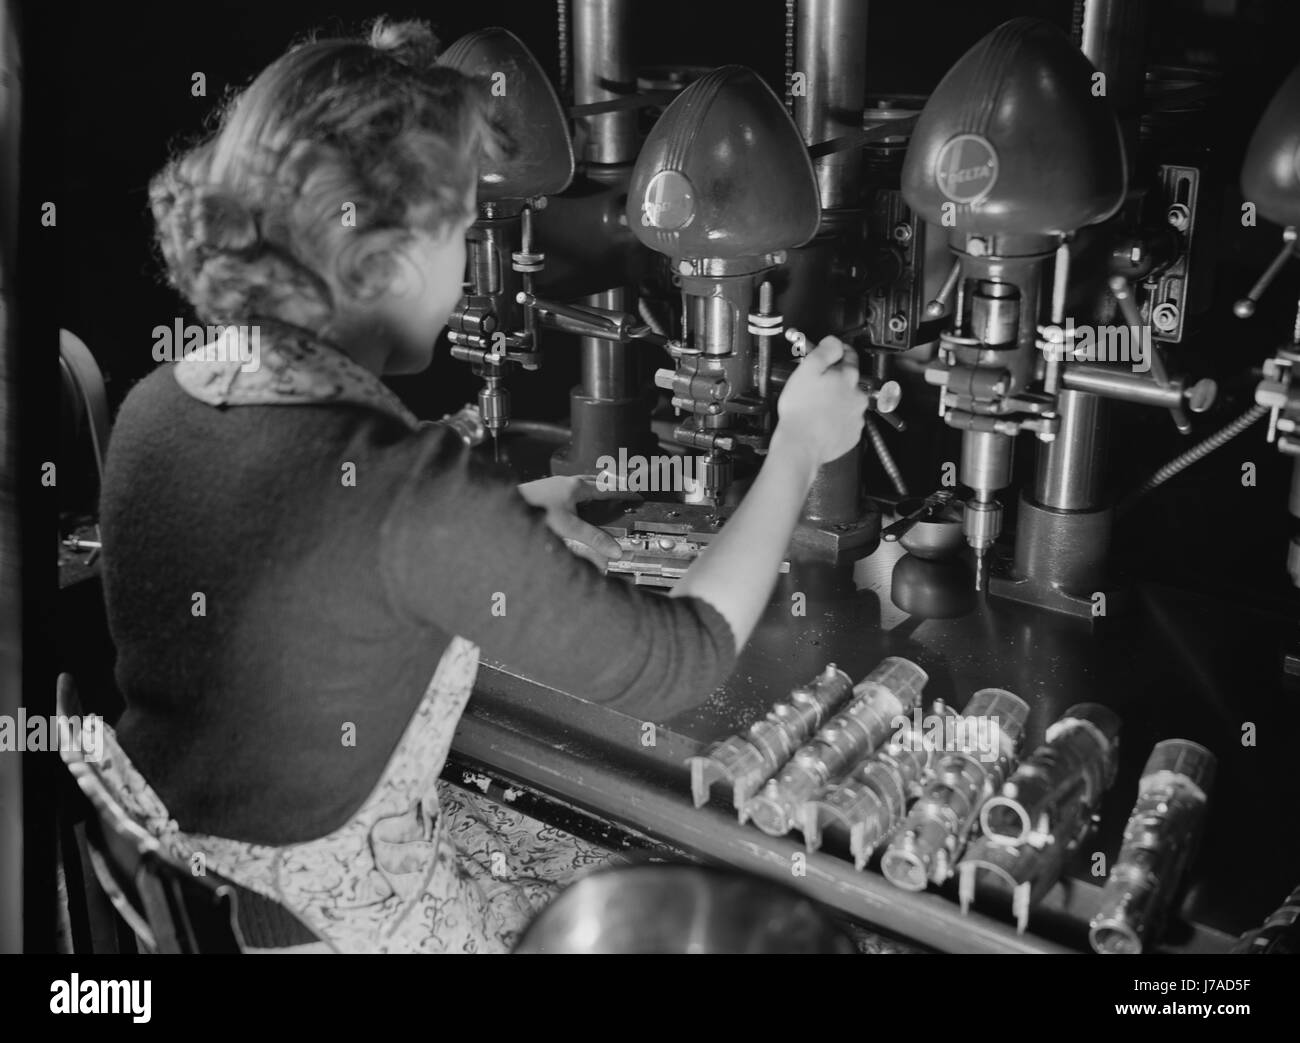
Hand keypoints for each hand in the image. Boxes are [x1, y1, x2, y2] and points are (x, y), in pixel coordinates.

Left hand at [517, 475, 627, 567]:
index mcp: (576, 487)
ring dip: (594, 492)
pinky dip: (580, 497)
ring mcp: (555, 485)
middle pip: (595, 483)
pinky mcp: (546, 492)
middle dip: (610, 489)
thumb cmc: (532, 512)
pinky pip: (570, 491)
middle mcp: (566, 482)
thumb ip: (592, 539)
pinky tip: (576, 508)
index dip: (623, 493)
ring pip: (581, 485)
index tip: (636, 495)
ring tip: (602, 502)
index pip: (608, 489)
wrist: (504, 506)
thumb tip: (613, 550)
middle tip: (622, 495)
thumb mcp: (568, 528)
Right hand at [773, 335, 870, 467]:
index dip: (838, 351)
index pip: (850, 356)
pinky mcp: (852, 434)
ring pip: (849, 401)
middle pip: (850, 380)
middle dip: (836, 380)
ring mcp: (857, 417)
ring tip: (817, 406)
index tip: (831, 353)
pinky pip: (847, 422)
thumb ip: (824, 351)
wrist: (801, 445)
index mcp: (848, 378)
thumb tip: (835, 342)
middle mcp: (858, 396)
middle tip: (816, 385)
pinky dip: (837, 419)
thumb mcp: (807, 370)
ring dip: (838, 400)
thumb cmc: (800, 411)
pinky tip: (822, 420)